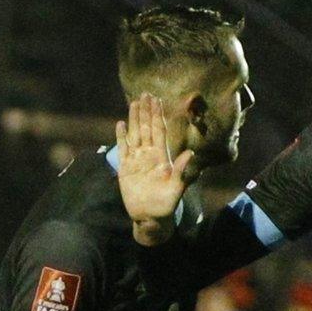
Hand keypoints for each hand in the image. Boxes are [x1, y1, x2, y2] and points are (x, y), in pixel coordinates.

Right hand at [115, 93, 195, 245]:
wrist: (150, 216)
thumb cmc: (166, 204)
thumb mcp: (177, 188)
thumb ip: (181, 170)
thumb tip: (191, 152)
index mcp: (162, 157)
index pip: (159, 131)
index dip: (158, 116)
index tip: (157, 100)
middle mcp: (149, 154)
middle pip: (147, 128)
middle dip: (146, 111)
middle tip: (145, 94)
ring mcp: (137, 160)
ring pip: (135, 134)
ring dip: (134, 119)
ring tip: (134, 102)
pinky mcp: (125, 168)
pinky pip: (123, 148)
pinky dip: (121, 136)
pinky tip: (121, 124)